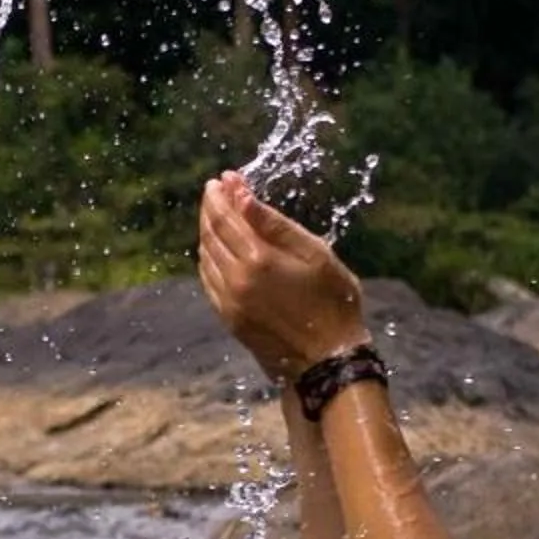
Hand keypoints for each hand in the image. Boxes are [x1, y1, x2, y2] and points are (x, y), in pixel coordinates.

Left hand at [196, 170, 367, 384]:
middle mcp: (236, 279)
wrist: (328, 360)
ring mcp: (229, 301)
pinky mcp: (229, 319)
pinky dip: (207, 259)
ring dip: (207, 232)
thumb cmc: (333, 302)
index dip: (222, 195)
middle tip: (214, 191)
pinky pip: (208, 281)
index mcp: (259, 259)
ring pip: (206, 257)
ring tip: (215, 215)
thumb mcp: (315, 254)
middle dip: (211, 209)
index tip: (221, 178)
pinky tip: (215, 251)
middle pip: (211, 234)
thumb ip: (275, 224)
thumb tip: (241, 196)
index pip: (228, 217)